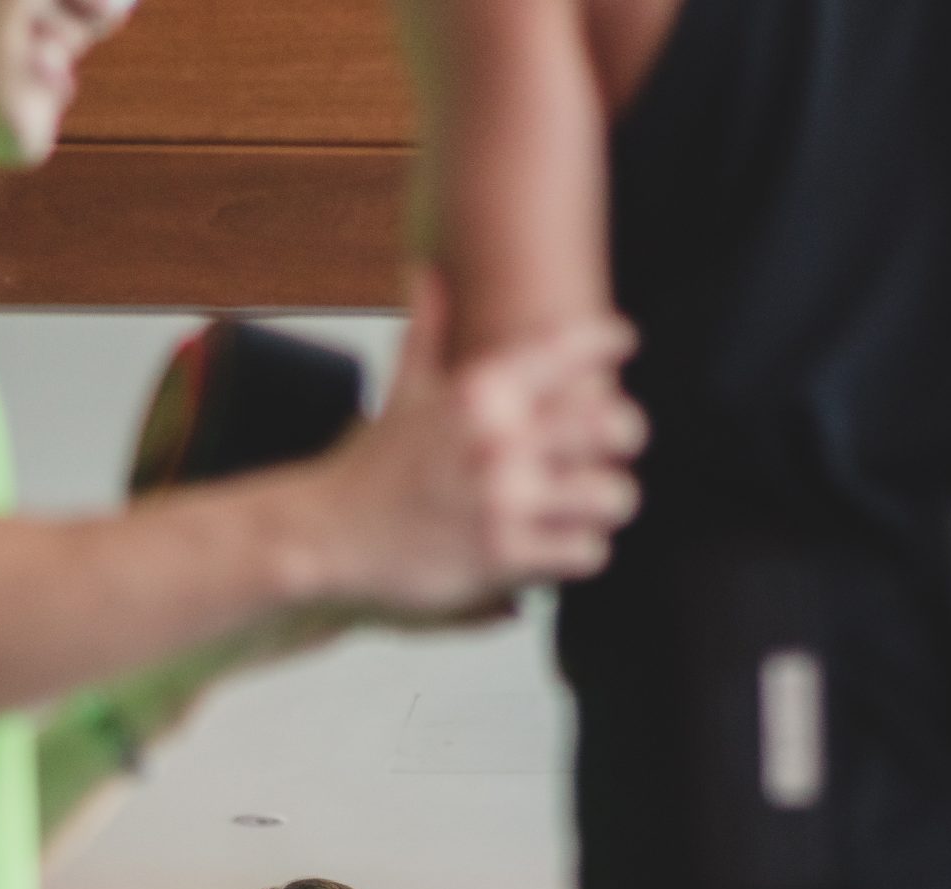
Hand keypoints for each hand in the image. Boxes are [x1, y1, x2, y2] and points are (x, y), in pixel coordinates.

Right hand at [305, 267, 645, 612]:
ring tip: (592, 506)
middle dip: (623, 435)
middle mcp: (498, 441)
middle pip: (612, 425)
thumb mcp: (402, 393)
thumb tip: (423, 269)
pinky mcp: (502, 556)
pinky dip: (582, 550)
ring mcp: (503, 500)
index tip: (623, 342)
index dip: (608, 341)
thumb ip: (426, 332)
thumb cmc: (371, 468)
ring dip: (608, 501)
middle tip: (611, 447)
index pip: (570, 348)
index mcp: (480, 392)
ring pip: (612, 494)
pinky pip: (585, 551)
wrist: (327, 537)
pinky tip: (564, 545)